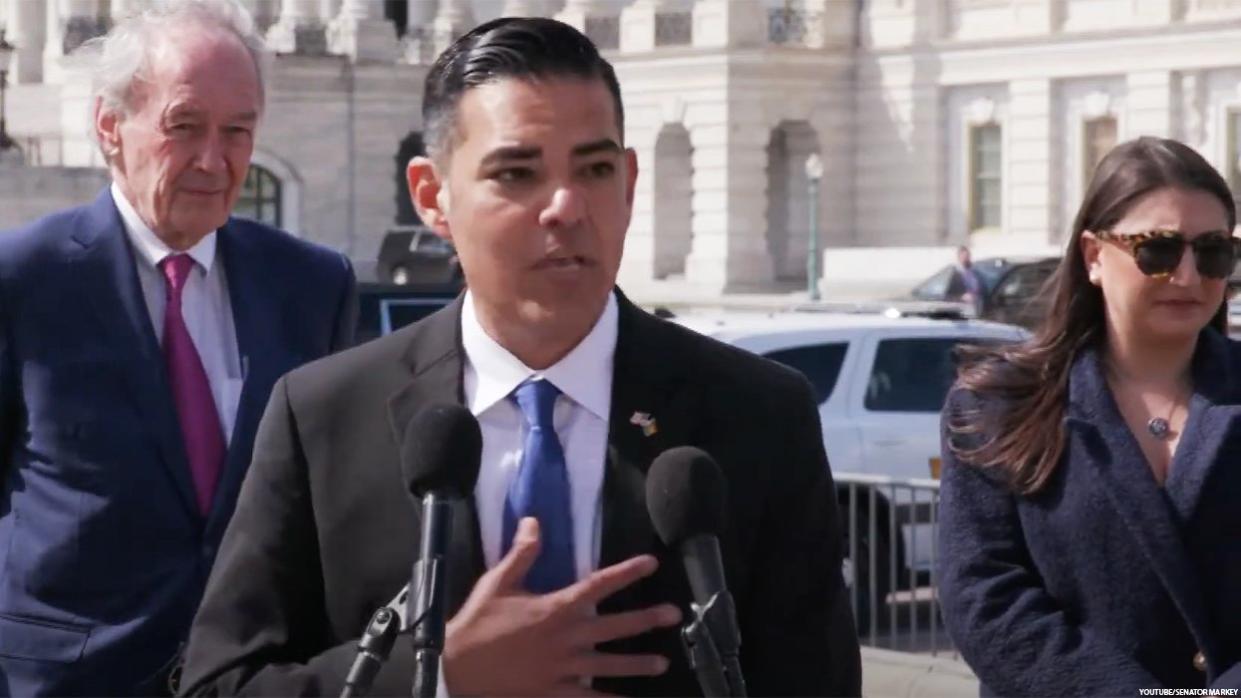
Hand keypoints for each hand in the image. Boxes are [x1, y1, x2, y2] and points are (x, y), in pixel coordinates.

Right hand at [442, 517, 681, 696]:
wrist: (456, 667)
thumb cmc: (478, 622)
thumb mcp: (498, 582)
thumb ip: (522, 553)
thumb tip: (534, 522)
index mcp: (556, 607)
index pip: (600, 584)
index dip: (628, 572)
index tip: (652, 563)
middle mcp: (567, 637)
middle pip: (616, 626)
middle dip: (647, 619)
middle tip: (674, 615)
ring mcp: (563, 668)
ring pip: (609, 665)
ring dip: (637, 664)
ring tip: (661, 664)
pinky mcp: (554, 692)